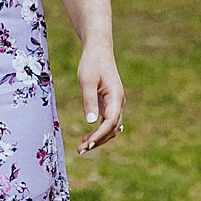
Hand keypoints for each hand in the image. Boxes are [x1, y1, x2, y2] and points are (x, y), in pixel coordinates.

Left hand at [75, 36, 124, 155]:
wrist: (98, 49)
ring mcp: (115, 103)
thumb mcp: (87, 80)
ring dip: (98, 138)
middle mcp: (119, 102)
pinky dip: (98, 131)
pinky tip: (87, 138)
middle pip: (112, 128)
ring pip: (110, 127)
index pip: (110, 122)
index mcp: (116, 97)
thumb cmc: (91, 62)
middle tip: (81, 150)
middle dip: (98, 141)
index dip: (99, 135)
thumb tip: (90, 122)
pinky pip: (107, 121)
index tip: (87, 144)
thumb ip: (89, 101)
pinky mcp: (109, 102)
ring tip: (82, 148)